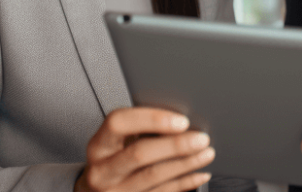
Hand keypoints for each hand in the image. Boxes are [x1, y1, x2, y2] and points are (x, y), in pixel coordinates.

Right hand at [74, 107, 214, 191]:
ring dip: (186, 164)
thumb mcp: (116, 139)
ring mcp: (115, 191)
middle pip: (140, 154)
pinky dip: (184, 183)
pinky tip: (199, 173)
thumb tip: (178, 117)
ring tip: (206, 153)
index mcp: (99, 145)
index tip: (181, 120)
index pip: (120, 123)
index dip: (152, 119)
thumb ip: (138, 127)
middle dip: (176, 145)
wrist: (95, 191)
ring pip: (154, 176)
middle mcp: (102, 170)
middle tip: (201, 138)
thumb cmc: (114, 156)